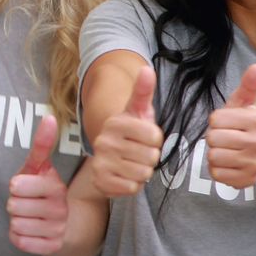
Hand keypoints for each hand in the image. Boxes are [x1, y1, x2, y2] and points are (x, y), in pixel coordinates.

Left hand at [8, 115, 66, 255]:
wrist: (61, 222)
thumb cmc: (41, 189)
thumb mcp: (39, 167)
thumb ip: (42, 144)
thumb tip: (50, 117)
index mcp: (56, 186)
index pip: (17, 186)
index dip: (15, 186)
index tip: (22, 185)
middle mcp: (60, 209)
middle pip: (13, 206)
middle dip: (14, 203)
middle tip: (26, 202)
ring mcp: (57, 229)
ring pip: (15, 224)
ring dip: (16, 220)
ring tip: (28, 215)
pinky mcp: (51, 247)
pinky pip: (19, 241)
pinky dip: (18, 235)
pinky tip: (29, 229)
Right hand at [91, 66, 162, 195]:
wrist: (109, 158)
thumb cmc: (130, 134)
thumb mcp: (138, 111)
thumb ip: (143, 91)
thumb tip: (147, 68)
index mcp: (115, 122)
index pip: (154, 136)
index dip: (155, 140)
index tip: (145, 138)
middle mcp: (104, 140)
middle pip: (150, 156)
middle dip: (150, 157)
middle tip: (138, 153)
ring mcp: (100, 161)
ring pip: (143, 172)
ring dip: (142, 171)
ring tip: (132, 164)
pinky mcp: (100, 180)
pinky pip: (133, 187)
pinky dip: (133, 184)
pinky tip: (124, 175)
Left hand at [206, 64, 255, 187]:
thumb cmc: (245, 121)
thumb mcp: (245, 100)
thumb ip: (249, 83)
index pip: (215, 119)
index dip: (216, 120)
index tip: (226, 122)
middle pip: (212, 139)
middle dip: (214, 136)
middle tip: (225, 136)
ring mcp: (254, 163)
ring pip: (213, 157)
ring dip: (214, 153)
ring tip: (226, 148)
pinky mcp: (247, 180)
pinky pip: (217, 175)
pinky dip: (217, 169)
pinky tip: (227, 162)